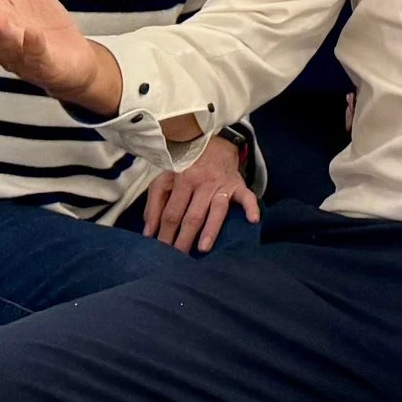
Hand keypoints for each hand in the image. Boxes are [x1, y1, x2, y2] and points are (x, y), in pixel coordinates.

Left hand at [141, 136, 258, 253]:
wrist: (212, 142)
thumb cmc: (184, 166)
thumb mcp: (164, 178)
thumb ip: (153, 205)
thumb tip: (149, 234)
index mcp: (182, 180)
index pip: (172, 212)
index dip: (166, 233)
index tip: (161, 251)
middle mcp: (203, 182)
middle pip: (193, 215)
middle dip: (184, 239)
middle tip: (178, 259)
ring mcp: (222, 184)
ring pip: (217, 210)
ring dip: (211, 229)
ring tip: (203, 249)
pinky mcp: (239, 185)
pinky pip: (247, 196)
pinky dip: (251, 207)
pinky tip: (253, 220)